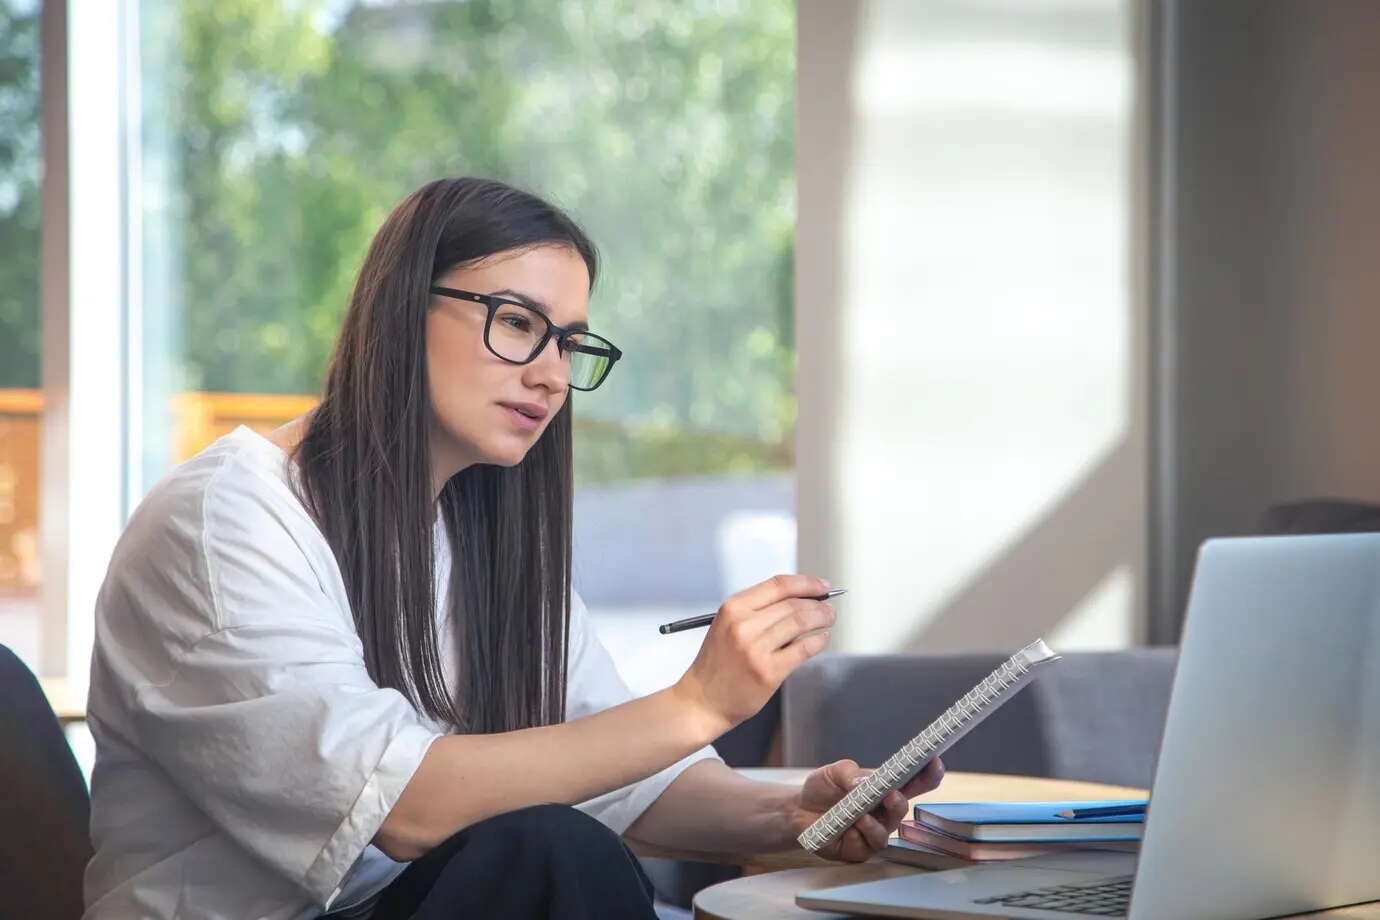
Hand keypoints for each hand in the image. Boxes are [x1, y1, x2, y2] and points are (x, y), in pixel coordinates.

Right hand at [672, 574, 835, 730]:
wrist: (703, 700)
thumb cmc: (716, 665)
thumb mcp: (727, 626)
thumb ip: (757, 611)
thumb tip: (797, 600)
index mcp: (733, 609)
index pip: (778, 585)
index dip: (806, 583)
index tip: (821, 586)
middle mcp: (744, 625)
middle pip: (792, 603)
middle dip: (817, 604)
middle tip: (828, 608)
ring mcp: (756, 649)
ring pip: (800, 623)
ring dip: (821, 619)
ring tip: (828, 620)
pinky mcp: (769, 671)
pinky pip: (803, 649)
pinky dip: (818, 641)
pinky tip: (822, 639)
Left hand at [789, 757, 945, 862]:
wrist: (798, 811)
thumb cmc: (823, 788)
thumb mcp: (834, 772)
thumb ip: (850, 774)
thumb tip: (864, 784)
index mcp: (885, 789)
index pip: (914, 782)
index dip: (928, 773)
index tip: (934, 761)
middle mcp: (884, 812)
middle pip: (903, 808)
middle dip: (899, 802)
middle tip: (891, 794)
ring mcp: (874, 831)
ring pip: (886, 831)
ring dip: (877, 823)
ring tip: (863, 816)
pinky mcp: (860, 849)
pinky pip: (866, 846)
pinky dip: (858, 836)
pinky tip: (849, 830)